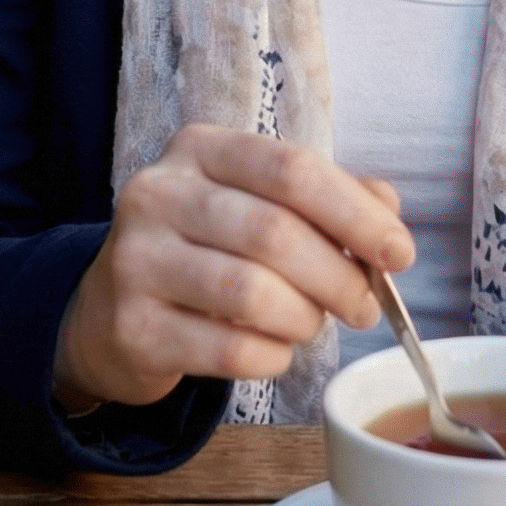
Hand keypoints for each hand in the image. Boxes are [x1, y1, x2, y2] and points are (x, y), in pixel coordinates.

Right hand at [53, 124, 412, 411]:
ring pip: (252, 293)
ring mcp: (136, 260)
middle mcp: (158, 193)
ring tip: (312, 324)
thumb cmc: (202, 252)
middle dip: (340, 277)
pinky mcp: (132, 327)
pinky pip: (229, 349)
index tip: (399, 252)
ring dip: (304, 318)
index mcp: (199, 149)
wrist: (106, 315)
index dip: (356, 213)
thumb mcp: (256, 205)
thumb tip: (388, 212)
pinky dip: (272, 356)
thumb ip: (325, 199)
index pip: (292, 169)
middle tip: (366, 306)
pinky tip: (274, 351)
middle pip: (275, 233)